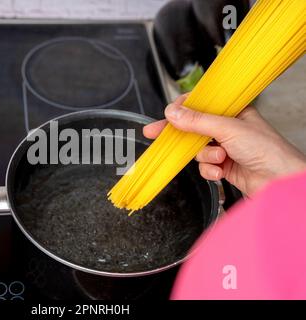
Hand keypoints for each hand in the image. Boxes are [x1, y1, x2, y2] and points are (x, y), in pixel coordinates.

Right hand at [143, 95, 305, 195]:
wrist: (280, 182)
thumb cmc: (267, 150)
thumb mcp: (228, 129)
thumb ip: (198, 121)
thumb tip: (173, 113)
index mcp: (232, 111)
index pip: (200, 105)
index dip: (181, 109)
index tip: (166, 114)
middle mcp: (227, 128)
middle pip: (194, 128)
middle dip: (180, 135)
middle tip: (154, 133)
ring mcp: (225, 147)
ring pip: (197, 150)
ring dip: (205, 156)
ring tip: (220, 158)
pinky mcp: (223, 166)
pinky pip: (204, 166)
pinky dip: (210, 170)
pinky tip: (221, 172)